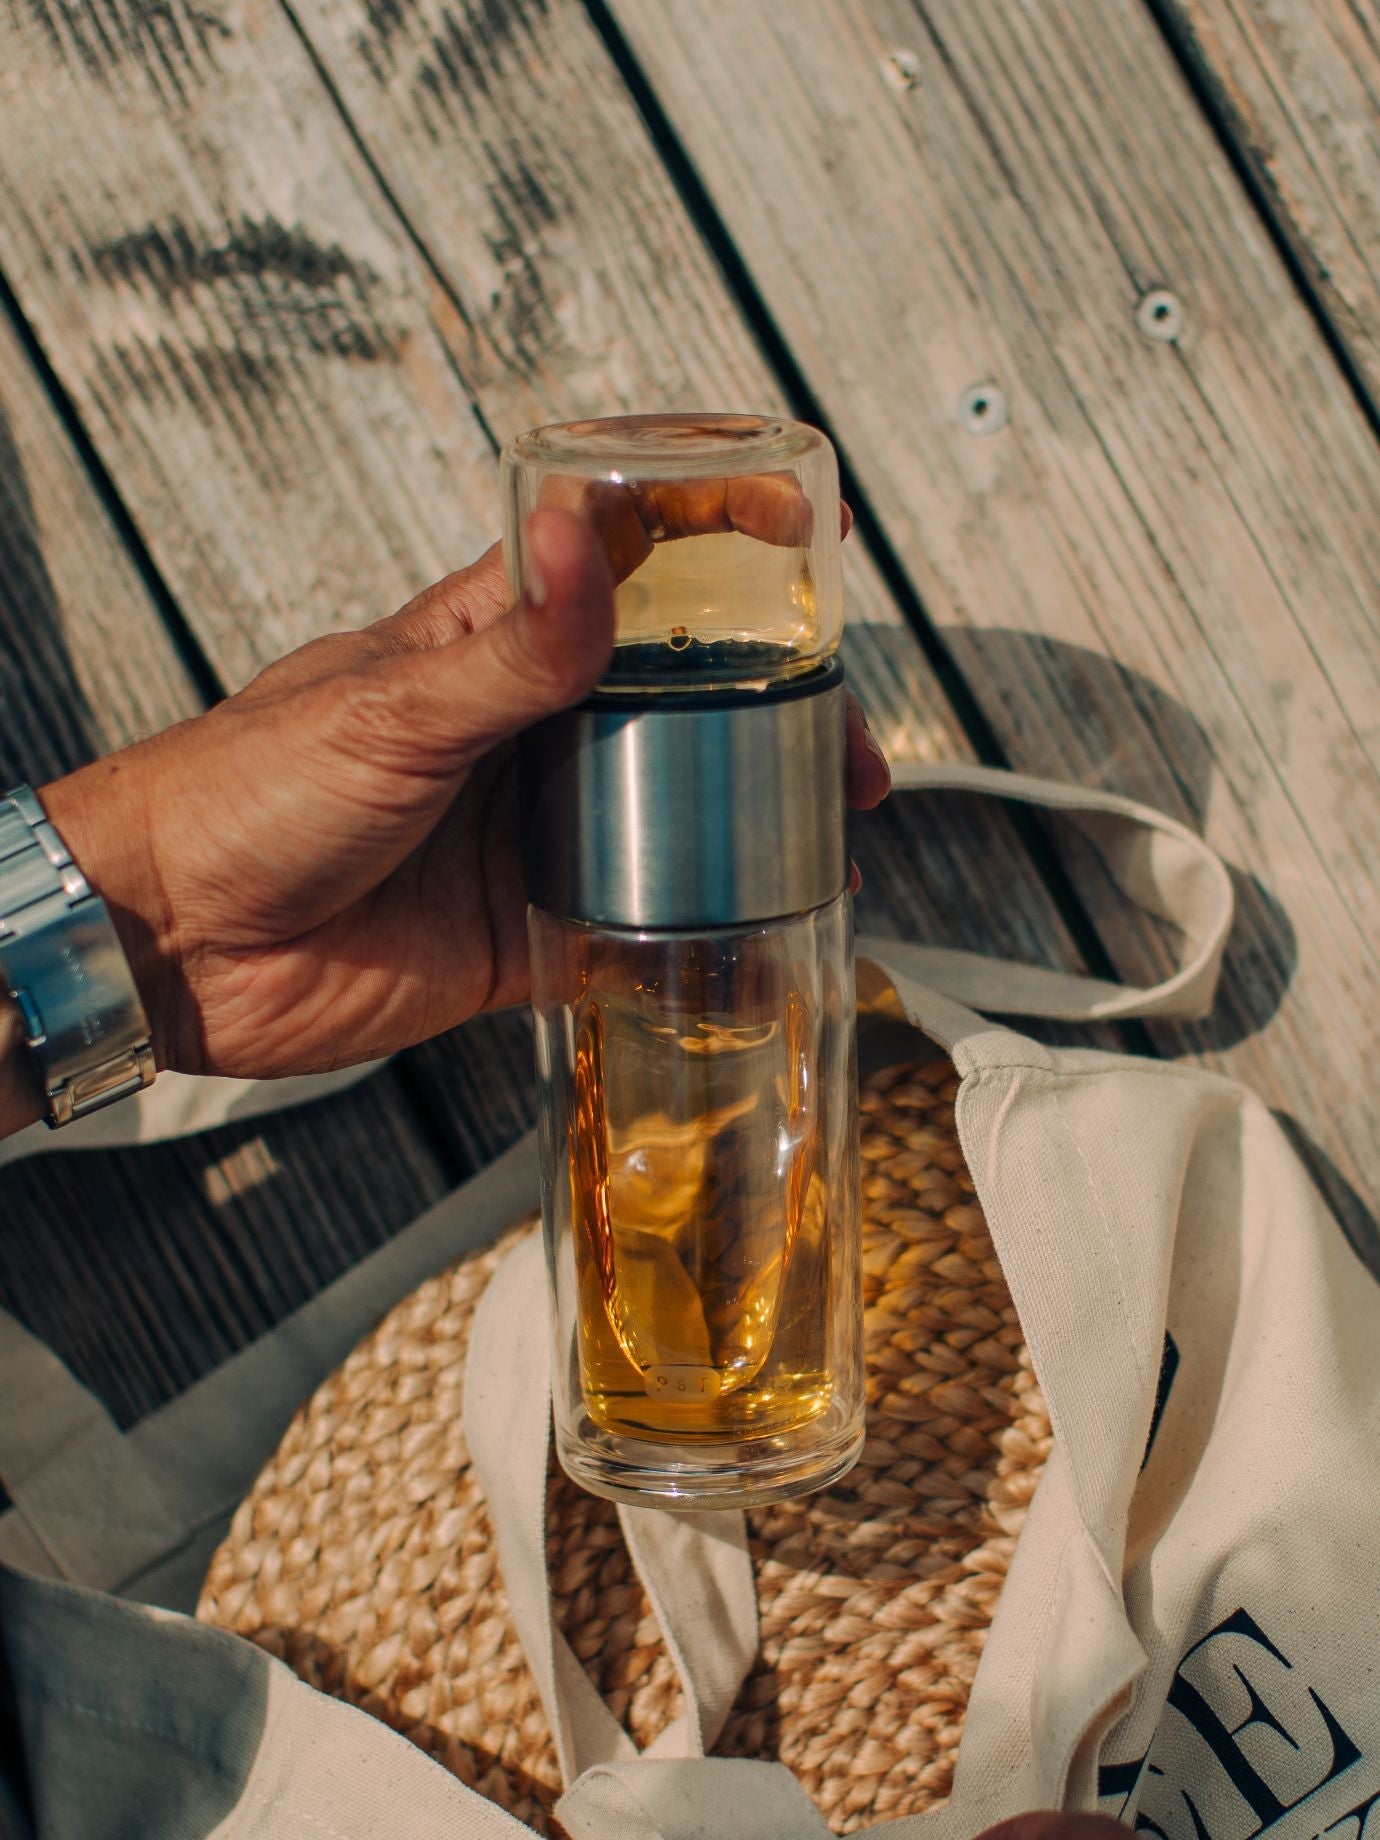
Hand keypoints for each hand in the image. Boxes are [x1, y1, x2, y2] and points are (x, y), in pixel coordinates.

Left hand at [38, 507, 890, 1085]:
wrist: (171, 943)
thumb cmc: (243, 790)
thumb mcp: (389, 707)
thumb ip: (510, 648)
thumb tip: (591, 534)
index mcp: (491, 646)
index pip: (627, 562)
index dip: (721, 534)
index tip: (813, 530)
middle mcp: (526, 732)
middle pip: (680, 703)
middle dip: (775, 713)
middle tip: (844, 749)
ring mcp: (531, 832)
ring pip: (672, 815)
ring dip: (750, 824)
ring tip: (828, 841)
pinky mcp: (525, 932)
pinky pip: (633, 930)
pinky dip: (698, 937)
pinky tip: (761, 936)